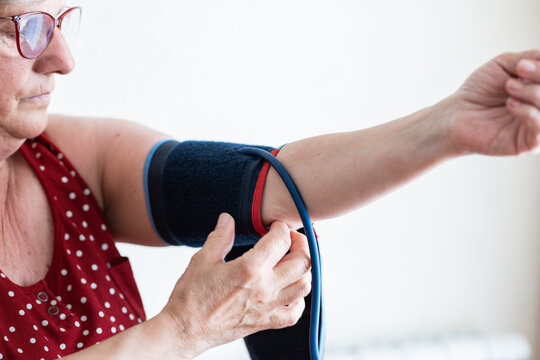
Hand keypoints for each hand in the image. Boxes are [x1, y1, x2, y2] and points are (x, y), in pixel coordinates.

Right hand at [160, 213, 310, 357]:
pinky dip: (298, 301)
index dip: (281, 228)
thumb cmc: (190, 297)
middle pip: (302, 262)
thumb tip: (227, 220)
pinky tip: (289, 291)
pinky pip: (293, 314)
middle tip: (291, 239)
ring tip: (293, 261)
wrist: (184, 330)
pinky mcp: (264, 323)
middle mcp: (264, 288)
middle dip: (302, 244)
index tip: (275, 226)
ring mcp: (267, 307)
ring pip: (303, 286)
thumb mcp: (203, 260)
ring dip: (304, 270)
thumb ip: (220, 238)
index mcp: (250, 269)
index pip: (280, 241)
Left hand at [444, 49, 539, 154]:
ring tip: (509, 87)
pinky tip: (511, 105)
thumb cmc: (479, 90)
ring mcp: (538, 127)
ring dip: (534, 93)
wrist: (455, 114)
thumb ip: (532, 58)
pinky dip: (530, 113)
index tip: (521, 65)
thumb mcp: (505, 65)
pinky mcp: (528, 144)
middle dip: (539, 79)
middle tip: (513, 79)